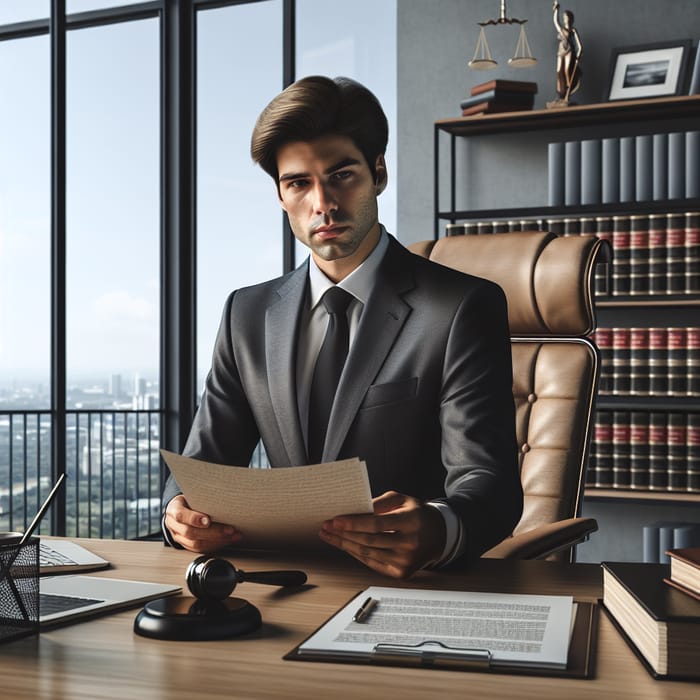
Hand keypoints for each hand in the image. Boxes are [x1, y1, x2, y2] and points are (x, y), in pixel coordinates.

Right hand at [164, 494, 241, 552]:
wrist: (179, 508)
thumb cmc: (188, 499)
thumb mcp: (191, 493)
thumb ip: (202, 497)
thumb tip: (223, 498)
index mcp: (173, 509)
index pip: (181, 515)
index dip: (194, 519)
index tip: (208, 520)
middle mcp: (174, 525)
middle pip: (191, 532)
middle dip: (213, 532)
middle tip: (230, 529)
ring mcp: (179, 537)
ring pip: (196, 544)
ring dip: (218, 541)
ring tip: (234, 535)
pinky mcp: (186, 545)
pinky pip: (201, 549)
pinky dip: (216, 545)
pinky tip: (229, 540)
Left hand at [319, 491, 445, 578]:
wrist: (439, 535)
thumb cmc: (416, 514)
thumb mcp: (402, 499)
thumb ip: (380, 503)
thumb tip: (355, 510)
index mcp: (411, 521)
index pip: (377, 524)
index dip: (354, 523)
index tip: (335, 520)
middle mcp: (410, 543)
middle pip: (369, 540)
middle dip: (344, 534)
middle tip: (326, 527)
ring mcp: (406, 561)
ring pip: (368, 553)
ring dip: (345, 545)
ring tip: (330, 536)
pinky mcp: (402, 573)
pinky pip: (372, 563)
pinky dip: (356, 554)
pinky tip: (345, 545)